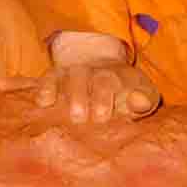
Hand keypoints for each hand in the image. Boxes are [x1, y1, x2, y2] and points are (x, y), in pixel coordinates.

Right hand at [35, 60, 159, 123]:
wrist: (105, 69)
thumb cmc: (128, 92)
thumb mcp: (144, 95)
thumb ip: (144, 100)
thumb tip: (139, 101)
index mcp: (118, 76)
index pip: (109, 82)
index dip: (103, 97)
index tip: (101, 116)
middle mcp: (94, 72)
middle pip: (85, 78)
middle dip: (81, 96)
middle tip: (79, 116)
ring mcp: (75, 73)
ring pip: (68, 77)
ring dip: (62, 92)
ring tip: (60, 110)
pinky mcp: (56, 77)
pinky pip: (48, 78)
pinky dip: (44, 88)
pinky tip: (42, 103)